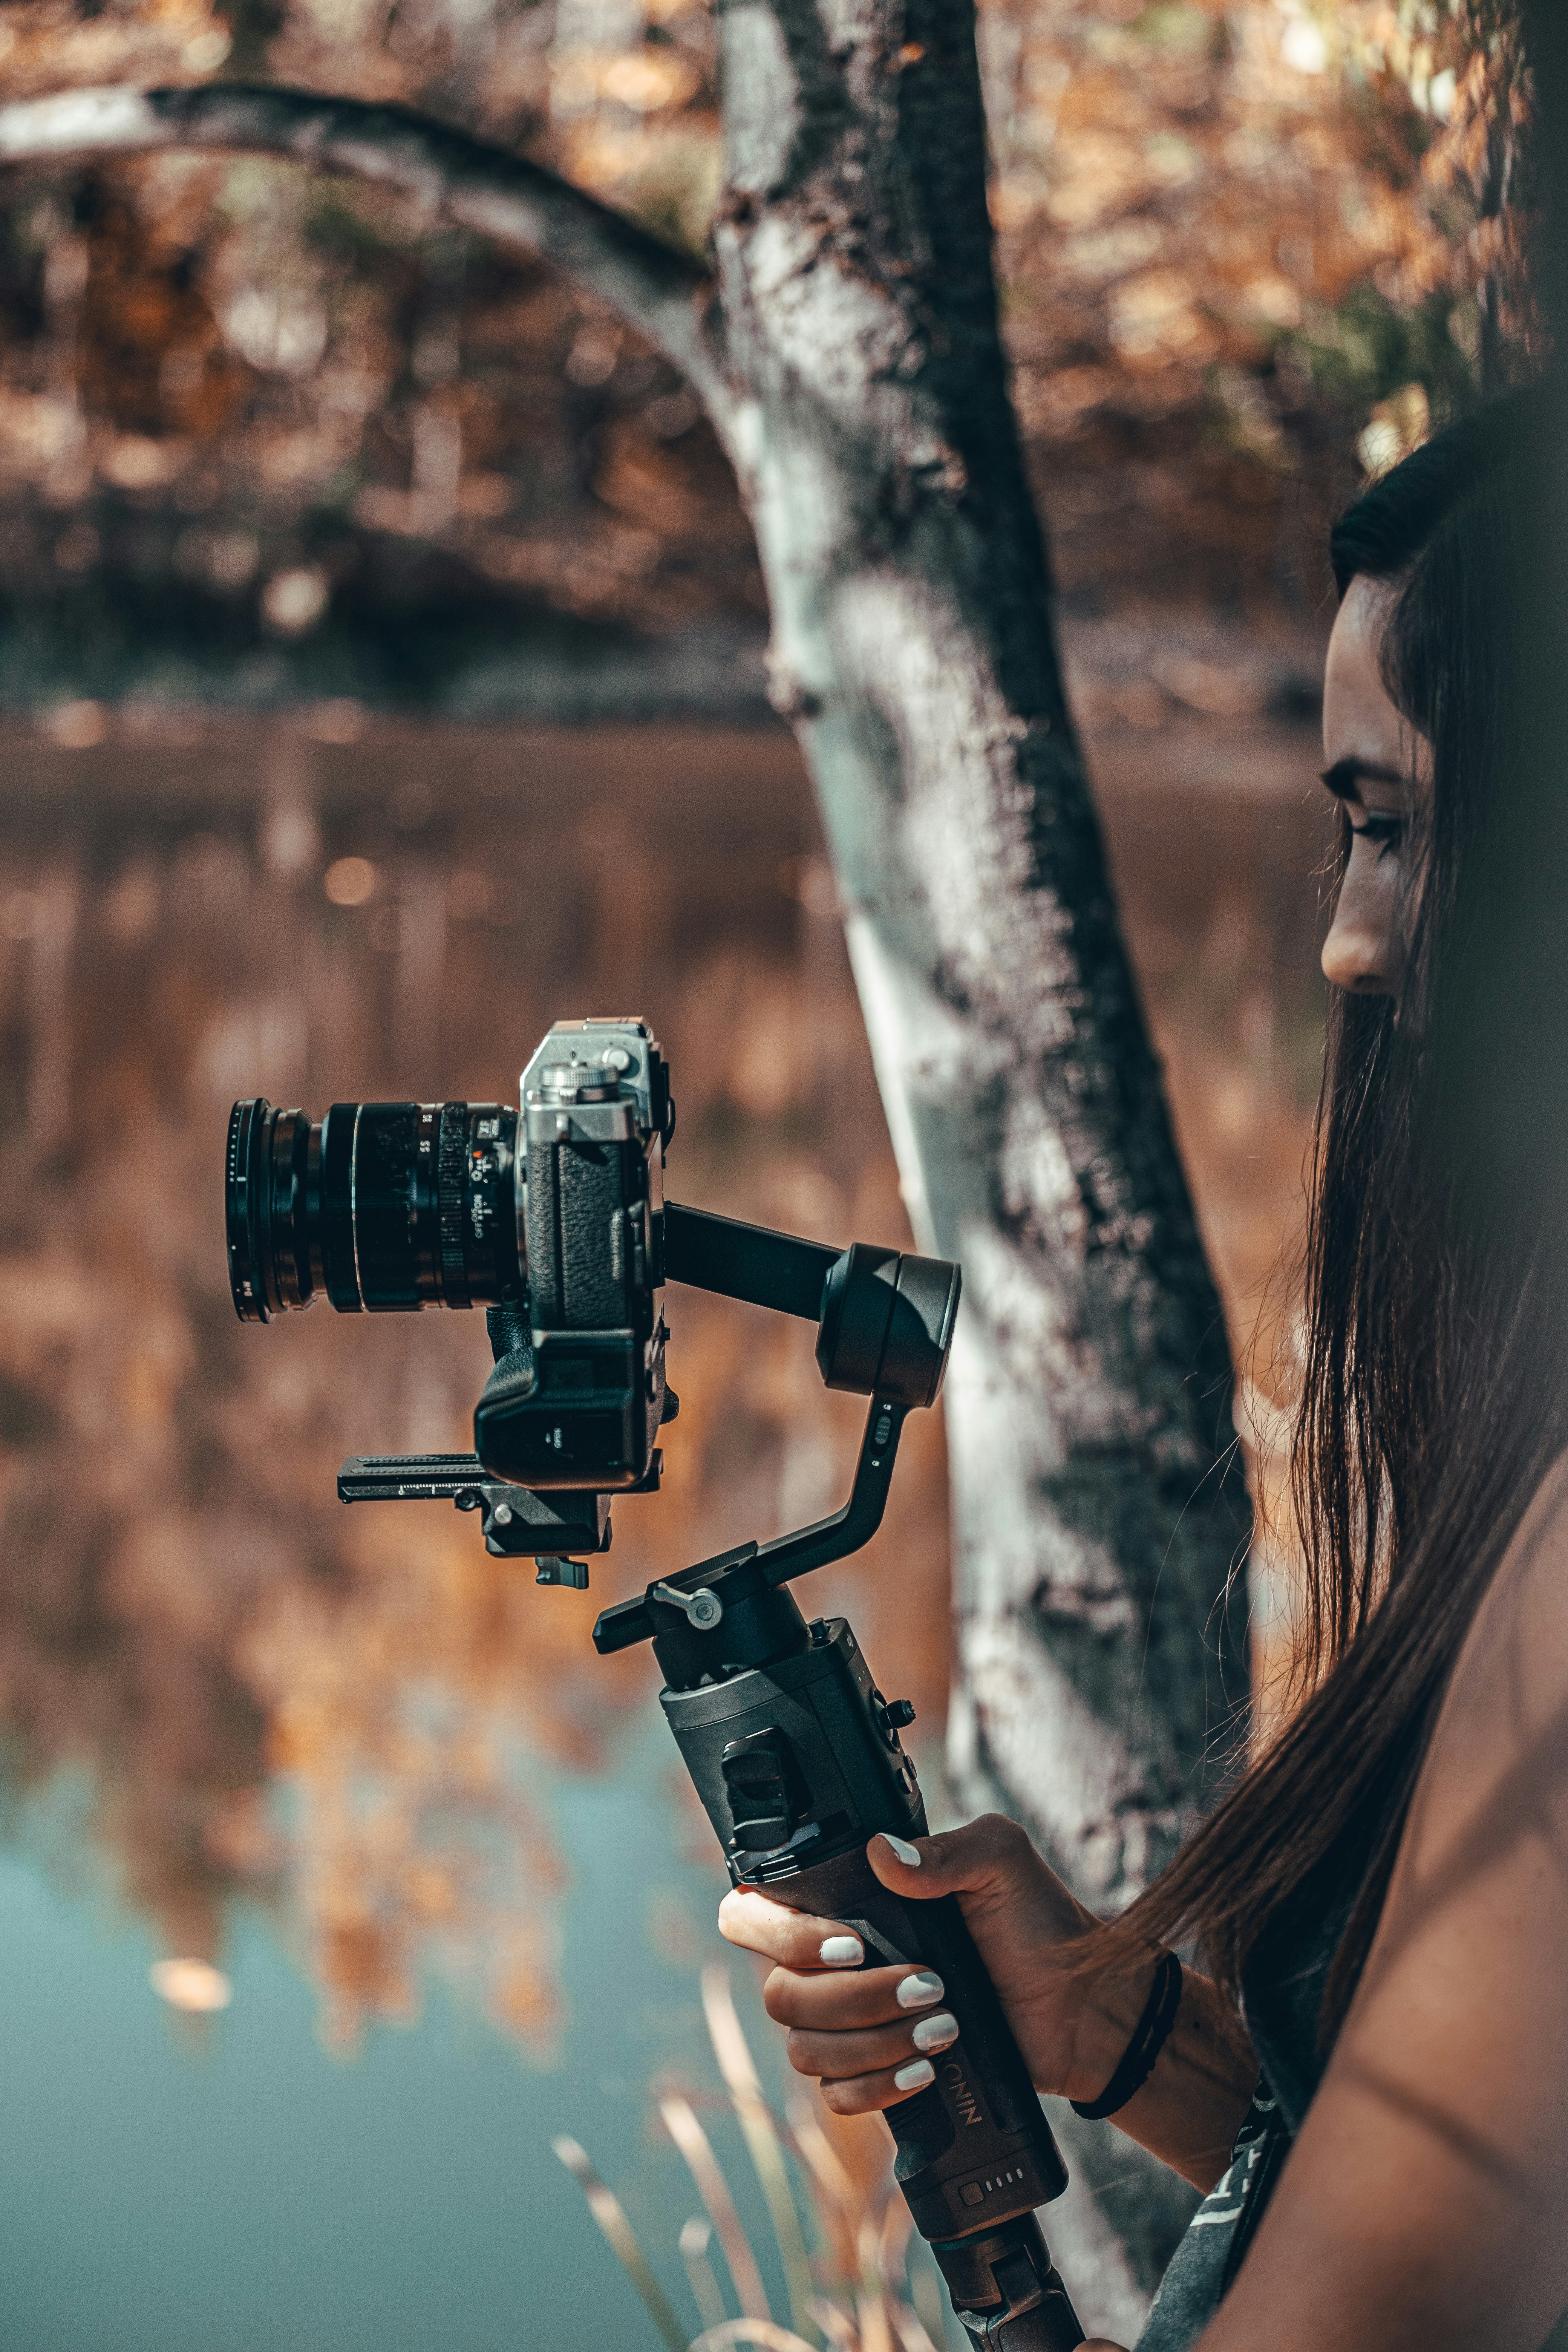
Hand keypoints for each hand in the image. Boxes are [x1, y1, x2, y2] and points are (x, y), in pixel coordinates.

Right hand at [717, 1814, 1146, 2117]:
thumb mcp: (1000, 1862)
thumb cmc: (1038, 1924)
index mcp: (846, 1904)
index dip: (782, 1934)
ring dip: (872, 2042)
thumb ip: (944, 1849)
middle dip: (850, 1998)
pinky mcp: (874, 2073)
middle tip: (927, 1985)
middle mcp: (835, 1962)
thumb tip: (882, 1853)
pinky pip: (835, 2094)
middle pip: (779, 1993)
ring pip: (804, 2048)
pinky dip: (875, 2087)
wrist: (1081, 2007)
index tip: (852, 1944)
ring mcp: (851, 2022)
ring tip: (944, 2026)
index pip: (752, 1914)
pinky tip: (923, 2071)